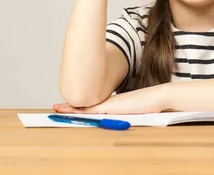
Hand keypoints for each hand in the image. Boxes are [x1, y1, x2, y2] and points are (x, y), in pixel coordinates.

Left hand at [53, 85, 168, 114]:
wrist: (157, 97)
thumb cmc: (149, 105)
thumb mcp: (134, 110)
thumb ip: (126, 113)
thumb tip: (121, 116)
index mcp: (113, 104)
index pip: (92, 106)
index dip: (79, 106)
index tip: (68, 106)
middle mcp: (108, 103)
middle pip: (85, 105)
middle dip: (70, 107)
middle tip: (56, 107)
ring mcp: (109, 104)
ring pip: (85, 108)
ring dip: (70, 109)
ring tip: (57, 109)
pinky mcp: (111, 107)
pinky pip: (91, 111)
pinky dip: (79, 111)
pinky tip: (70, 111)